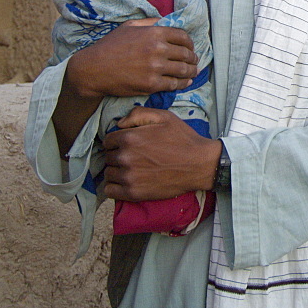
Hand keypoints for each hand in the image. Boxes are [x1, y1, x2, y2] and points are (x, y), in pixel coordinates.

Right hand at [65, 22, 198, 98]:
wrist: (94, 69)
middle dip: (193, 58)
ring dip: (191, 72)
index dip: (190, 43)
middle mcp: (158, 49)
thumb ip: (150, 22)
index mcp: (155, 33)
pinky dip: (182, 84)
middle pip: (186, 54)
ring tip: (193, 72)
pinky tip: (185, 83)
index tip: (190, 47)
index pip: (183, 36)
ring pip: (183, 70)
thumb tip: (166, 21)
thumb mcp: (129, 26)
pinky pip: (174, 84)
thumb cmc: (110, 46)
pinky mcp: (151, 84)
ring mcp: (155, 68)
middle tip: (194, 61)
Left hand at [102, 107, 220, 200]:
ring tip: (131, 169)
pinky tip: (126, 182)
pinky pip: (109, 191)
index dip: (117, 141)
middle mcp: (125, 157)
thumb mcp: (164, 117)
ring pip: (108, 173)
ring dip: (116, 171)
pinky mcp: (133, 193)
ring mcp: (128, 177)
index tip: (128, 144)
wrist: (199, 164)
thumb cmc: (182, 139)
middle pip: (108, 157)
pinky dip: (114, 186)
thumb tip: (119, 123)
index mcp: (130, 137)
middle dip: (117, 155)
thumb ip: (138, 114)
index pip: (108, 140)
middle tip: (133, 156)